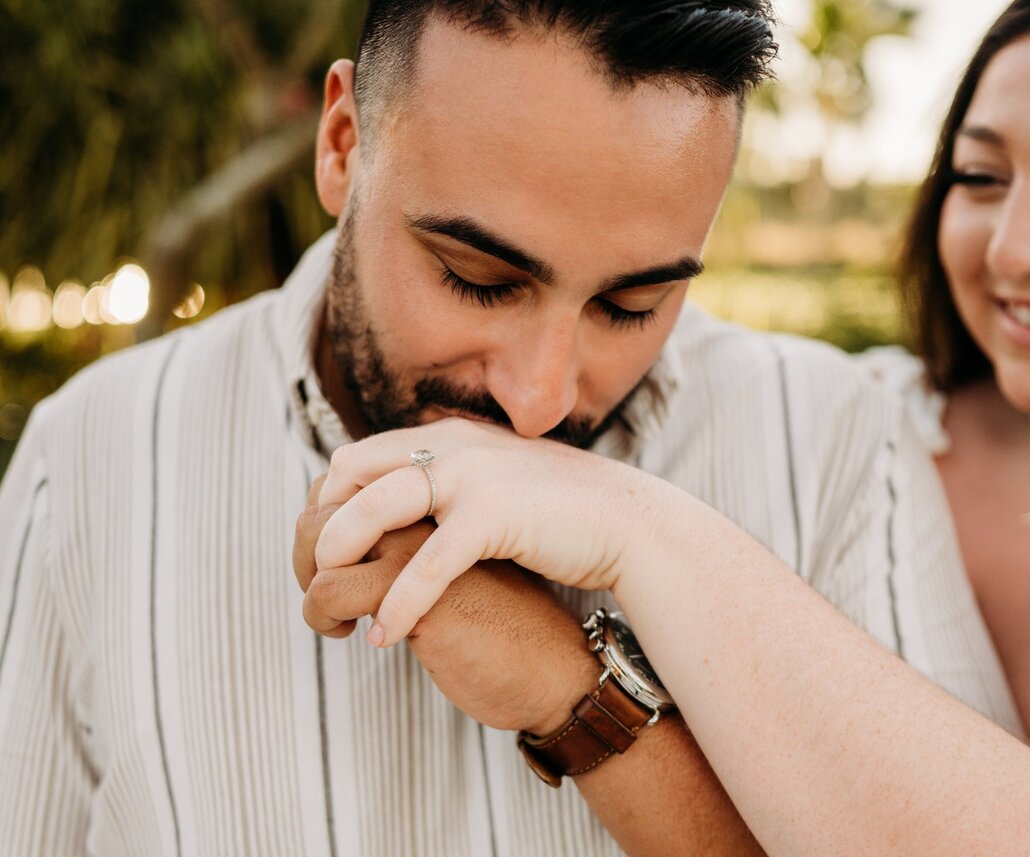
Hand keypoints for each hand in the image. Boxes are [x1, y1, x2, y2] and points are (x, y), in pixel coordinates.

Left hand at [312, 419, 664, 645]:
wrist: (628, 524)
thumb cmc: (562, 513)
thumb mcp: (495, 480)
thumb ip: (450, 483)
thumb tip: (406, 503)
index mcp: (448, 437)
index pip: (357, 457)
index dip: (328, 505)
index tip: (326, 551)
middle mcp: (452, 445)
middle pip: (351, 472)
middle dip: (322, 527)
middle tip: (316, 579)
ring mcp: (473, 476)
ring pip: (375, 508)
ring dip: (340, 555)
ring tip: (334, 607)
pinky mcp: (494, 516)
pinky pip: (426, 565)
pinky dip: (398, 605)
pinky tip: (383, 637)